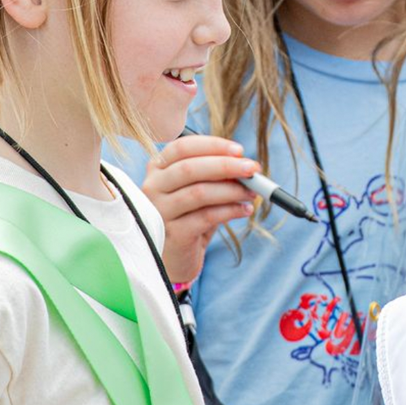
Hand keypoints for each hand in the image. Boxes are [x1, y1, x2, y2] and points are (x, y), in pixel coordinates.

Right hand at [143, 135, 259, 283]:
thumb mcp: (201, 191)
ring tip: (252, 193)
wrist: (176, 259)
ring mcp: (159, 211)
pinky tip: (245, 210)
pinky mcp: (171, 234)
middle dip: (226, 166)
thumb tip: (245, 165)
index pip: (182, 147)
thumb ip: (216, 176)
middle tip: (253, 170)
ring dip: (232, 190)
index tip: (240, 150)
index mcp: (157, 169)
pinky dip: (230, 211)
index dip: (213, 146)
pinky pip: (206, 217)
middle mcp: (152, 187)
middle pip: (190, 168)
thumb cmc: (190, 217)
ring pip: (199, 193)